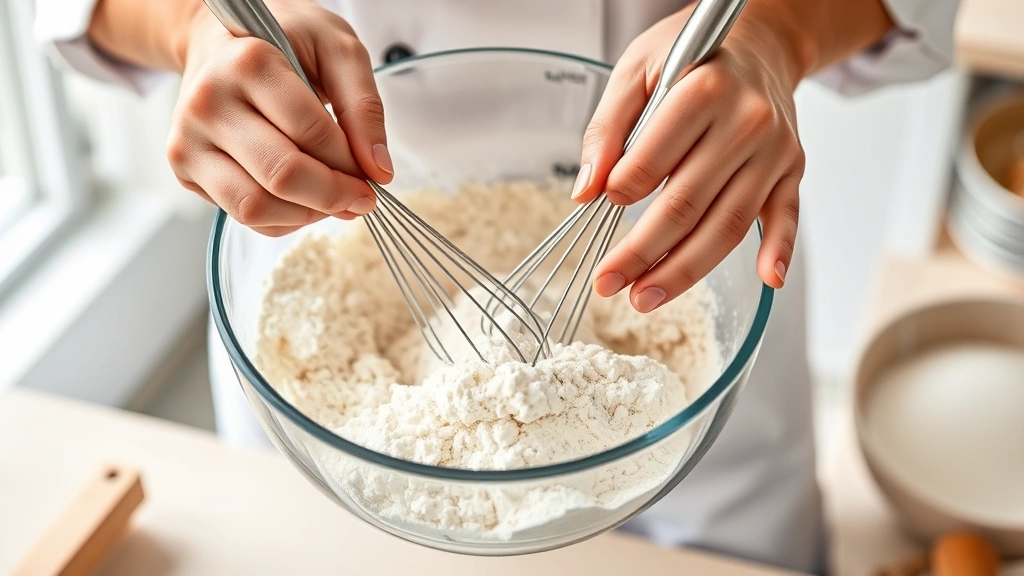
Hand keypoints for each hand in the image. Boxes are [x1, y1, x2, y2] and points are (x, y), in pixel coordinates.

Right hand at [166, 0, 391, 235]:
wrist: (223, 40)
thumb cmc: (286, 42)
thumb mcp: (338, 51)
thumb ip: (364, 107)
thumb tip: (378, 170)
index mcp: (248, 63)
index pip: (312, 134)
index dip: (351, 165)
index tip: (373, 177)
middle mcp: (208, 103)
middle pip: (281, 176)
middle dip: (334, 196)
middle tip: (361, 199)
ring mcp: (188, 139)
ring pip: (256, 207)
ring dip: (307, 215)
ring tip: (331, 198)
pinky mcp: (184, 169)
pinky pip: (242, 216)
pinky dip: (283, 219)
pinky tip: (301, 198)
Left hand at [574, 5, 806, 311]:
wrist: (759, 39)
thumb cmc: (690, 54)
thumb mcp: (635, 70)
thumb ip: (607, 128)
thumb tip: (587, 190)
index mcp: (704, 92)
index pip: (654, 160)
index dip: (622, 191)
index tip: (600, 207)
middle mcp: (747, 123)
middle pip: (688, 205)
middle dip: (642, 253)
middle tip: (607, 282)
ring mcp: (774, 151)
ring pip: (728, 224)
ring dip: (684, 270)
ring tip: (644, 297)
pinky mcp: (792, 169)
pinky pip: (786, 215)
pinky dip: (780, 248)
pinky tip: (768, 279)